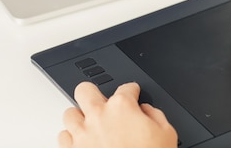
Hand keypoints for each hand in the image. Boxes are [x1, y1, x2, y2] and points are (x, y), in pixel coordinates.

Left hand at [59, 82, 177, 147]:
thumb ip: (155, 115)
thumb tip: (147, 111)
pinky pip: (63, 137)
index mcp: (122, 108)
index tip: (133, 94)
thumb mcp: (167, 133)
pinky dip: (71, 138)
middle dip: (94, 94)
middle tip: (102, 102)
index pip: (126, 87)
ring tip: (89, 124)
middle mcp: (99, 116)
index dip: (132, 91)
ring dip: (80, 118)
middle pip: (85, 90)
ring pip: (70, 113)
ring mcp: (82, 134)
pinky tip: (82, 141)